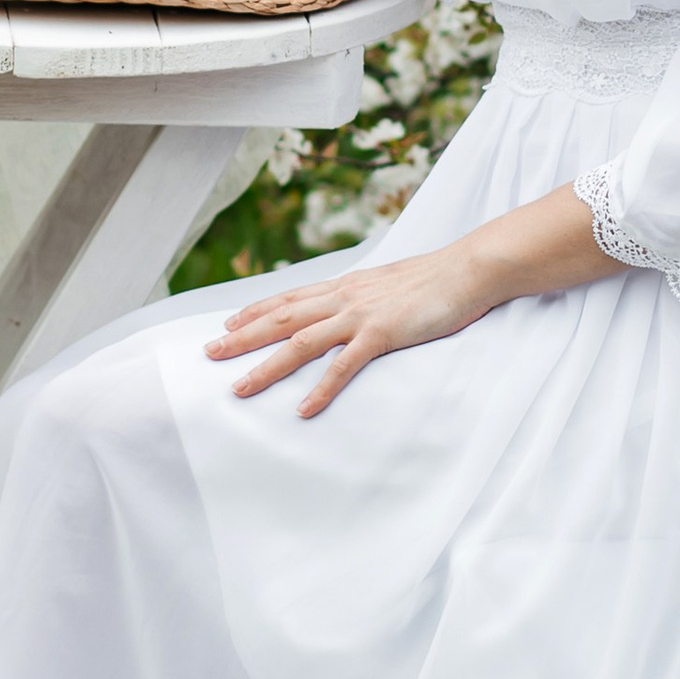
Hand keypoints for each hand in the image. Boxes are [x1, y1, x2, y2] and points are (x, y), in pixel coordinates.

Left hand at [204, 241, 492, 416]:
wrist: (470, 269)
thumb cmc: (437, 278)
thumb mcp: (391, 283)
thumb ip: (368, 295)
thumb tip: (355, 306)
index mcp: (346, 286)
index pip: (290, 298)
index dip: (256, 311)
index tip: (227, 323)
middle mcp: (344, 297)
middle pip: (282, 319)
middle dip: (242, 337)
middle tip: (209, 353)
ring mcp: (360, 315)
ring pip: (300, 342)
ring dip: (267, 366)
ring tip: (239, 389)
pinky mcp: (382, 333)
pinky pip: (343, 365)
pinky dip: (321, 388)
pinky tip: (303, 409)